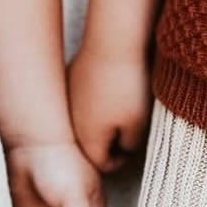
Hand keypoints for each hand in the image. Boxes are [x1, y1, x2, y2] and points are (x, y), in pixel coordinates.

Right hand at [68, 43, 151, 171]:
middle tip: (132, 128)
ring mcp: (68, 100)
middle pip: (91, 145)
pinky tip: (111, 89)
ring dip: (103, 121)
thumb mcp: (138, 124)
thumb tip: (123, 149)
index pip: (103, 164)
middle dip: (111, 142)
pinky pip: (82, 101)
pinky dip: (95, 101)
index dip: (123, 159)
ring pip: (85, 122)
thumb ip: (129, 146)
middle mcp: (70, 124)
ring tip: (123, 106)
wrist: (112, 42)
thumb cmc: (127, 85)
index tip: (136, 144)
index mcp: (86, 140)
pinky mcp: (70, 80)